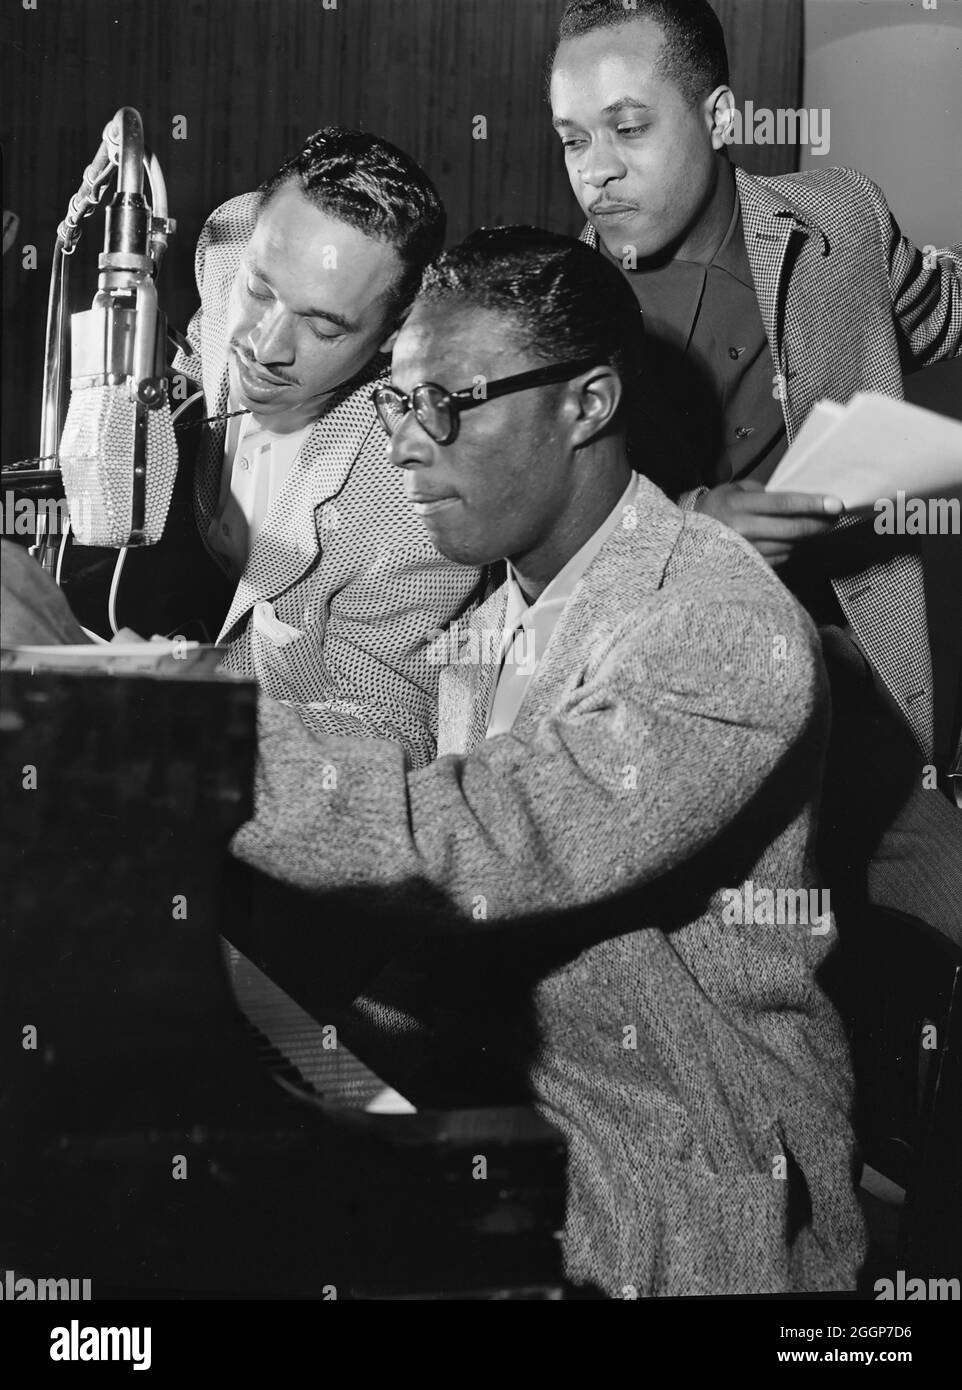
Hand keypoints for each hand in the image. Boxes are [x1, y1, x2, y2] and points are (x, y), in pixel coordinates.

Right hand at [695, 480, 843, 567]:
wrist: (686, 539)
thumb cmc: (717, 508)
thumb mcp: (736, 491)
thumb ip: (764, 492)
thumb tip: (800, 498)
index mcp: (739, 506)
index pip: (783, 504)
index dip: (812, 504)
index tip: (837, 504)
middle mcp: (742, 531)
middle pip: (792, 529)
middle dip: (819, 523)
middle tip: (836, 517)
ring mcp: (745, 552)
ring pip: (789, 546)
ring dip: (807, 537)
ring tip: (817, 526)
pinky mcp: (749, 568)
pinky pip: (781, 559)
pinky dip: (791, 549)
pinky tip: (793, 541)